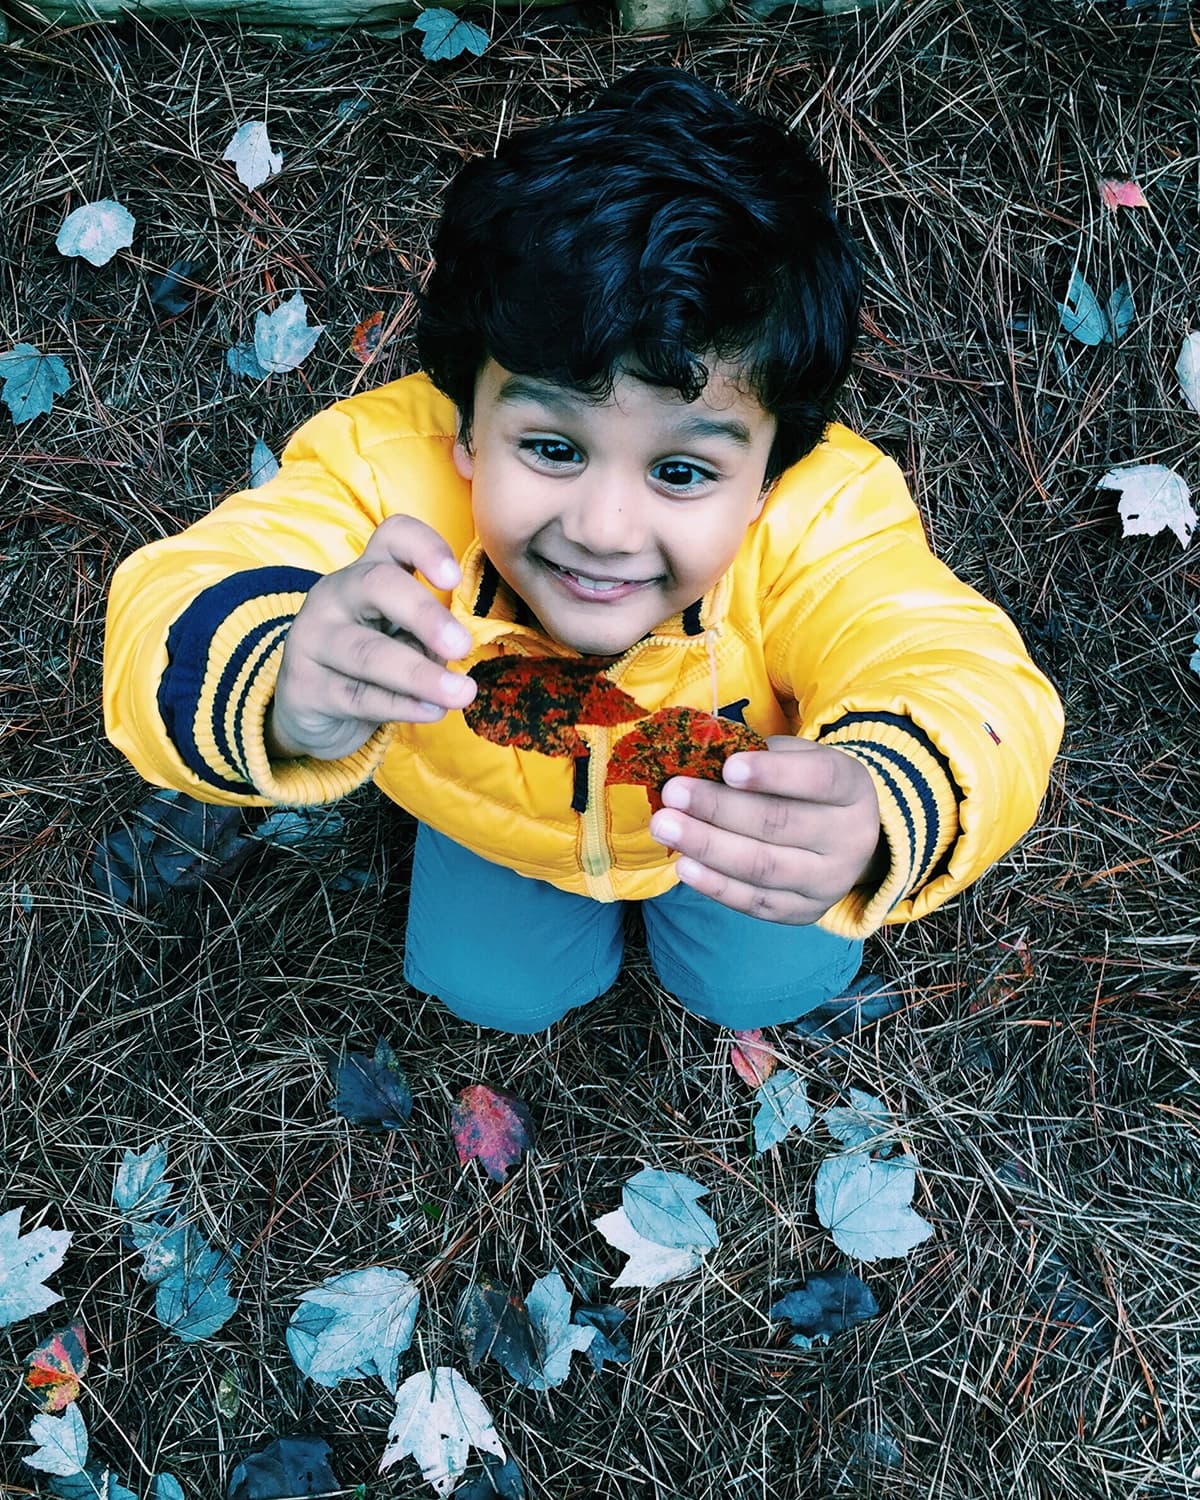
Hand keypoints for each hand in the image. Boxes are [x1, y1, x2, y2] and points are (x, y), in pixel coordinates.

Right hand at [266, 515, 477, 760]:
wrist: (311, 707)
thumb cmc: (374, 658)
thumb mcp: (405, 635)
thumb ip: (430, 635)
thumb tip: (457, 650)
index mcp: (369, 570)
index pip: (393, 536)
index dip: (425, 547)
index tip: (453, 580)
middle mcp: (336, 594)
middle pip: (377, 585)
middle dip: (424, 615)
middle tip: (462, 646)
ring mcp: (313, 638)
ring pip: (368, 652)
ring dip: (420, 675)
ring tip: (461, 693)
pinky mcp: (305, 685)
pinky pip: (359, 696)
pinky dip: (401, 705)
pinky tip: (432, 711)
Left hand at [647, 736, 883, 923]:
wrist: (846, 842)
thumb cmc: (808, 789)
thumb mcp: (799, 758)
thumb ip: (760, 755)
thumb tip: (701, 756)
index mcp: (853, 788)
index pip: (819, 779)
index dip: (772, 774)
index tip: (727, 767)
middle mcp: (850, 838)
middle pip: (780, 824)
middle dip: (719, 808)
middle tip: (672, 793)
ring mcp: (830, 882)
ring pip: (763, 867)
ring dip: (708, 846)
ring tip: (665, 826)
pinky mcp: (804, 912)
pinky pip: (755, 903)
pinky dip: (715, 885)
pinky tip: (684, 865)